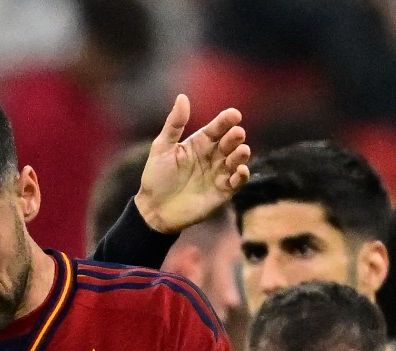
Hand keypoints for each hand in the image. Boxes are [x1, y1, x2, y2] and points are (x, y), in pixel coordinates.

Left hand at [135, 94, 251, 234]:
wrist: (153, 209)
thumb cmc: (156, 177)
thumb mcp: (162, 148)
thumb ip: (174, 124)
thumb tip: (182, 97)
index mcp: (199, 143)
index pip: (217, 128)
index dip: (226, 120)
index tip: (233, 114)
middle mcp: (212, 156)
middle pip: (229, 142)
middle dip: (235, 137)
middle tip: (236, 134)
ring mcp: (218, 174)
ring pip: (236, 160)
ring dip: (241, 155)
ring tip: (241, 151)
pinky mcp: (222, 192)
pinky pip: (236, 182)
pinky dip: (241, 176)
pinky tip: (241, 171)